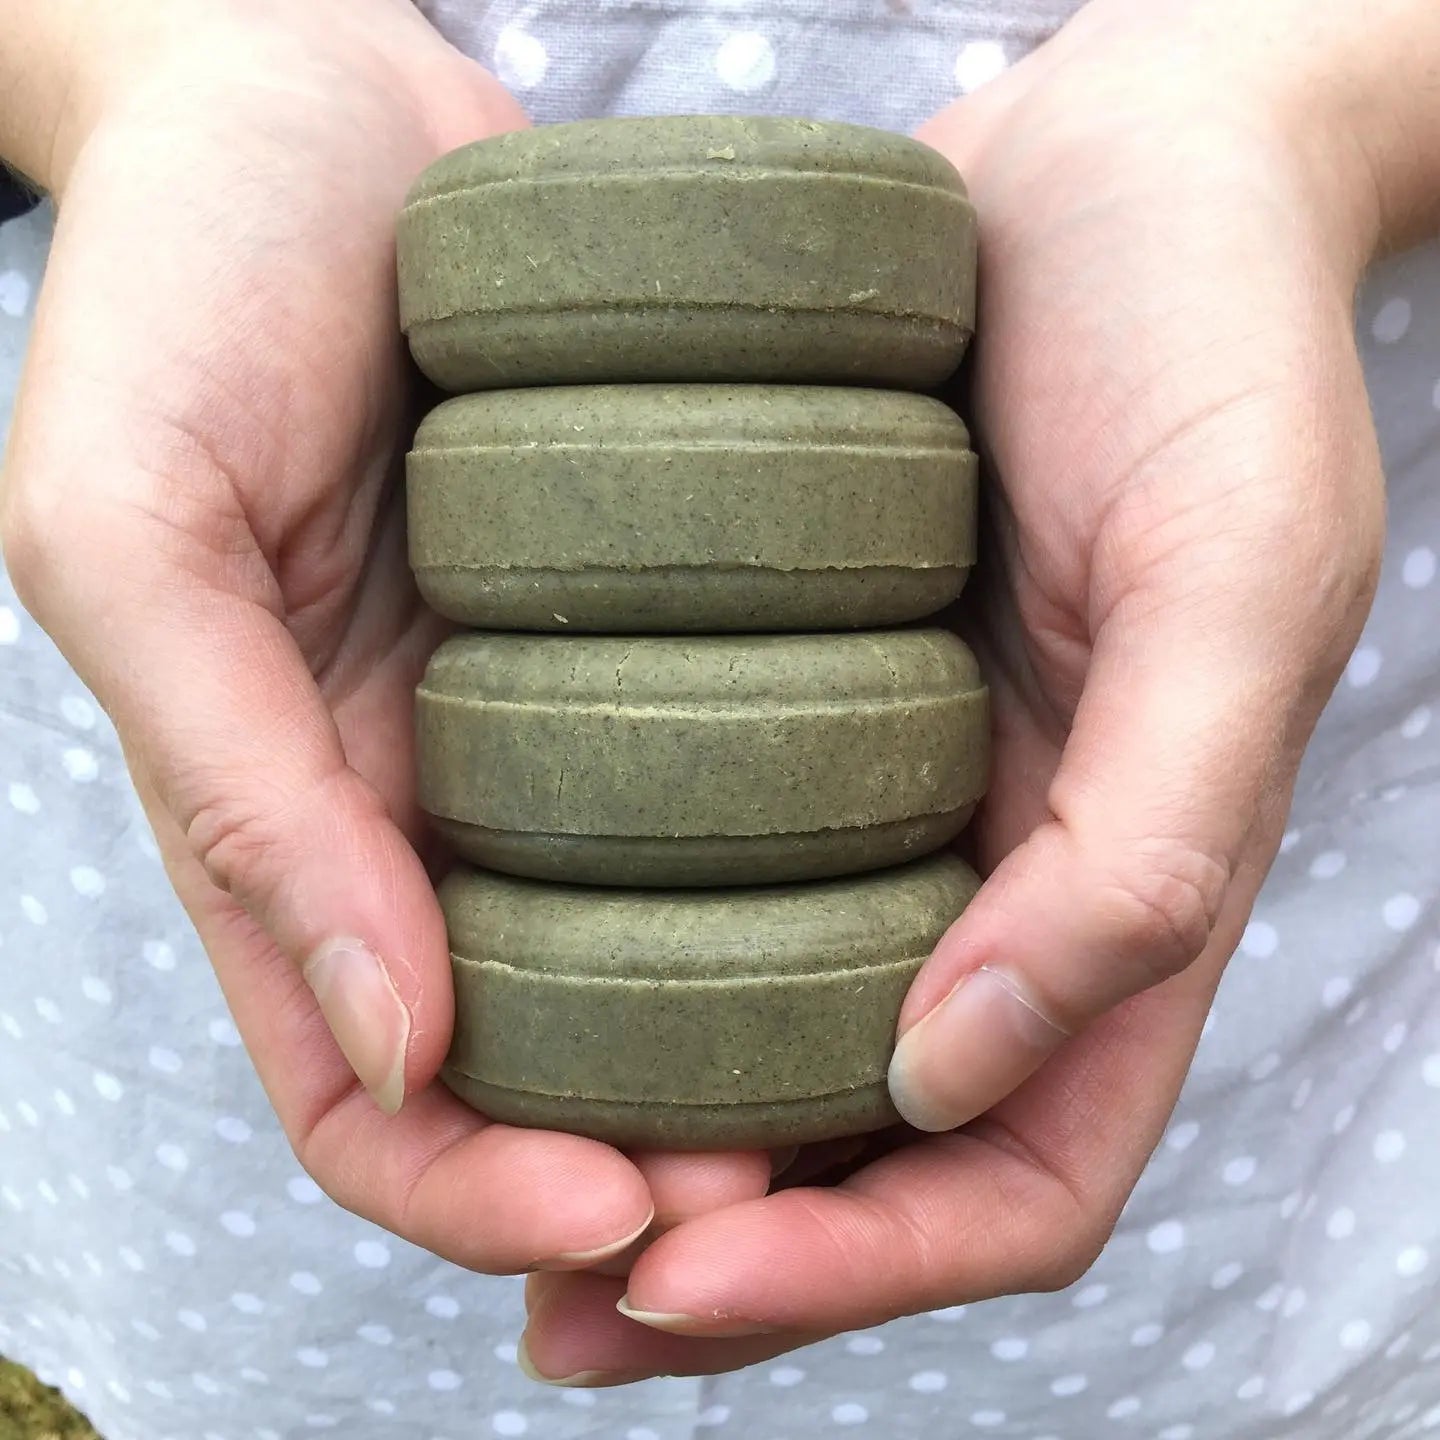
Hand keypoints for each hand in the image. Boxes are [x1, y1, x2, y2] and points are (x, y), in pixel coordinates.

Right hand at [0, 0, 775, 1270]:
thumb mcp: (136, 525)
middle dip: (646, 1157)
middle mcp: (429, 802)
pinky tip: (899, 894)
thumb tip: (398, 1045)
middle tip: (785, 1191)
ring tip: (867, 1082)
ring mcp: (545, 724)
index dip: (477, 1192)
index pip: (371, 1096)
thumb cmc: (180, 283)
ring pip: (650, 957)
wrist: (309, 97)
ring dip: (742, 1050)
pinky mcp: (646, 628)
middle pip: (539, 1066)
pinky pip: (728, 786)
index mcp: (291, 818)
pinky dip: (793, 873)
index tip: (624, 1217)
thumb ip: (244, 794)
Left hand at [518, 0, 1398, 1379]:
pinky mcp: (801, 700)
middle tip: (556, 1313)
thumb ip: (1147, 838)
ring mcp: (895, 797)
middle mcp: (996, 877)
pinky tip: (504, 971)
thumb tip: (957, 1064)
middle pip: (870, 1154)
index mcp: (1123, 892)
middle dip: (729, 1257)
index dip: (868, 1264)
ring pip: (773, 1042)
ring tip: (490, 1182)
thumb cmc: (1212, 343)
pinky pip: (707, 876)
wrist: (1119, 161)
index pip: (1014, 1173)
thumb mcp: (1235, 578)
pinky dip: (620, 959)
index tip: (685, 1275)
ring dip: (652, 1136)